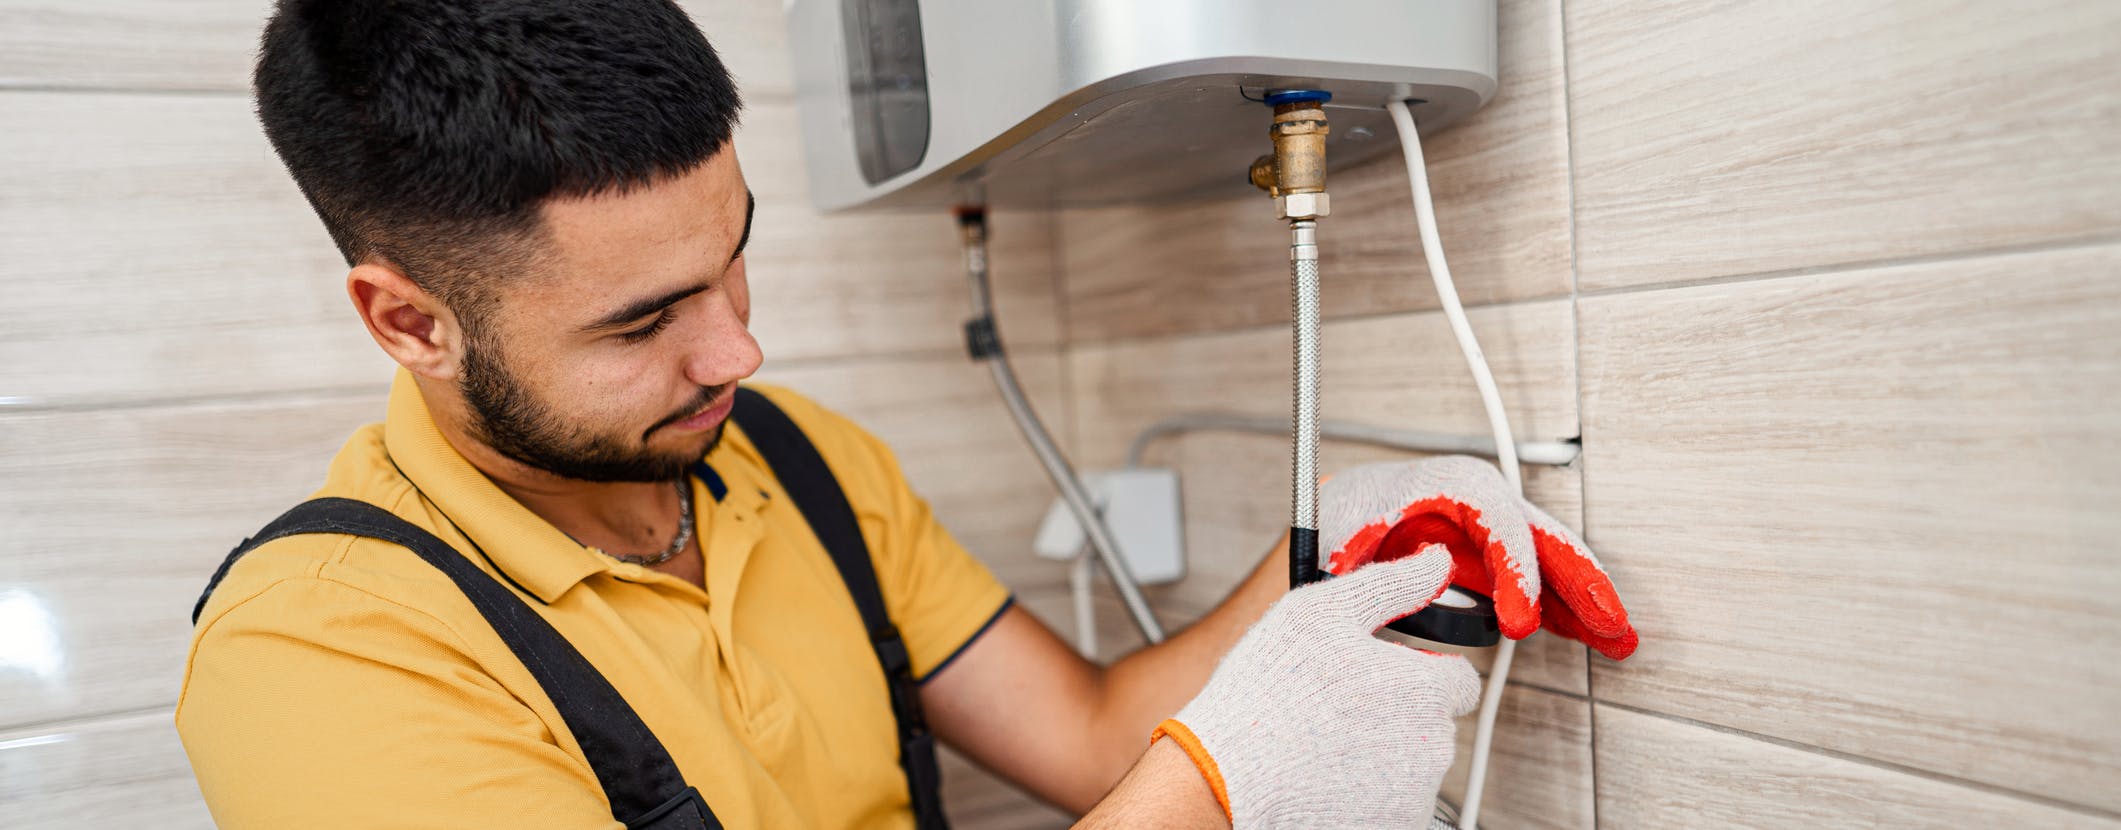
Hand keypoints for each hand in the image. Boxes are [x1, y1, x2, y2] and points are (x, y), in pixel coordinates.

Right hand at [1150, 547, 1482, 828]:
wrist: (1228, 777)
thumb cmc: (1267, 695)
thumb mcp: (1322, 611)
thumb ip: (1391, 585)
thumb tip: (1436, 563)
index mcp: (1424, 688)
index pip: (1459, 679)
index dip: (1419, 671)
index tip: (1382, 676)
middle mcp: (1431, 745)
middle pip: (1433, 722)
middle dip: (1399, 713)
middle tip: (1342, 707)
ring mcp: (1413, 792)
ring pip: (1413, 763)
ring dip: (1383, 751)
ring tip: (1327, 741)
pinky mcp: (1393, 823)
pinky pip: (1394, 800)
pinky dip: (1369, 790)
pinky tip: (1328, 772)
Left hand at [1319, 455, 1637, 658]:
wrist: (1342, 510)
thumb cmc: (1342, 516)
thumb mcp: (1342, 531)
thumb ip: (1365, 553)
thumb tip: (1407, 573)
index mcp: (1446, 483)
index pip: (1497, 521)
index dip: (1516, 570)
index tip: (1522, 623)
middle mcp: (1482, 499)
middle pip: (1543, 536)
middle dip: (1580, 580)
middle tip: (1610, 624)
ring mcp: (1494, 527)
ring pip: (1551, 559)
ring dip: (1585, 598)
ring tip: (1619, 639)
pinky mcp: (1496, 556)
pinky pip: (1539, 577)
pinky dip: (1566, 607)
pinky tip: (1592, 634)